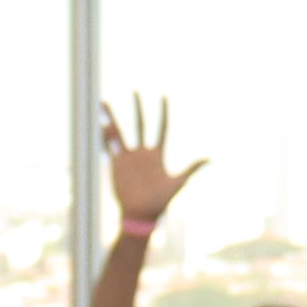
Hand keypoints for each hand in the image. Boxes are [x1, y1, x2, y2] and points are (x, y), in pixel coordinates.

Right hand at [100, 97, 201, 229]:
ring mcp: (128, 157)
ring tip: (105, 103)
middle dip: (139, 109)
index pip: (161, 128)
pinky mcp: (116, 164)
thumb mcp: (178, 184)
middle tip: (136, 91)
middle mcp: (142, 153)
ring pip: (120, 132)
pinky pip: (108, 146)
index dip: (163, 113)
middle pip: (141, 125)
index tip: (164, 97)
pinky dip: (102, 135)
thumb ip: (191, 169)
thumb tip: (210, 159)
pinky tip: (96, 122)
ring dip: (112, 117)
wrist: (140, 215)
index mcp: (157, 154)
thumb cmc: (160, 202)